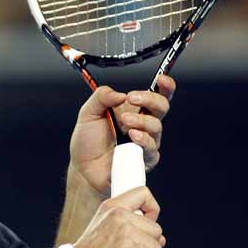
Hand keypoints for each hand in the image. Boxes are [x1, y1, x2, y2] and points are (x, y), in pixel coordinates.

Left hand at [70, 74, 175, 195]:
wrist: (83, 169)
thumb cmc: (88, 142)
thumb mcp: (88, 113)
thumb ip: (101, 97)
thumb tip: (119, 94)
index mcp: (132, 110)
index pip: (155, 96)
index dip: (164, 86)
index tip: (161, 79)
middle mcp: (142, 125)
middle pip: (161, 107)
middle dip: (150, 99)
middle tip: (132, 98)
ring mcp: (145, 142)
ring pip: (156, 126)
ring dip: (141, 120)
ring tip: (124, 121)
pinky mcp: (144, 159)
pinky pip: (151, 148)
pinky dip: (143, 139)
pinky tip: (132, 136)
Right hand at [73, 186, 164, 247]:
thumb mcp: (104, 229)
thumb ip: (130, 227)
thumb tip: (161, 239)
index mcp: (112, 207)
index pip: (143, 194)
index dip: (152, 211)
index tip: (146, 224)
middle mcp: (118, 216)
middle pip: (156, 229)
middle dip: (148, 246)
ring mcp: (124, 233)